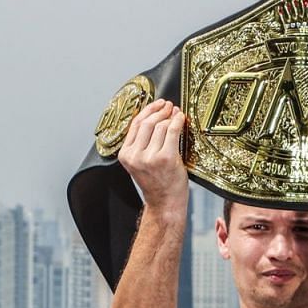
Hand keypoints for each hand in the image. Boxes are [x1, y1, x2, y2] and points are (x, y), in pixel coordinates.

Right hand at [118, 99, 189, 219]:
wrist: (165, 203)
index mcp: (125, 155)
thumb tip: (154, 116)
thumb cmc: (157, 183)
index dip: (148, 110)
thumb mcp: (141, 163)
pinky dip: (177, 122)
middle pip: (147, 123)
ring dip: (170, 115)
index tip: (157, 104)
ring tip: (176, 112)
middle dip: (160, 110)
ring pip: (160, 126)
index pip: (135, 125)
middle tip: (169, 105)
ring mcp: (150, 157)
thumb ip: (142, 143)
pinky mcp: (165, 158)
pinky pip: (172, 132)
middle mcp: (135, 156)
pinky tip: (181, 118)